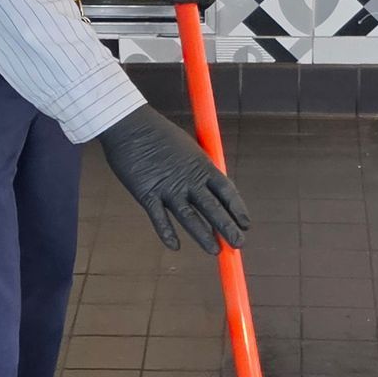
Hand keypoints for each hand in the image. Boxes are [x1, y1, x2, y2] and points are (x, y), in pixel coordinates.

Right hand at [98, 105, 249, 252]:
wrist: (131, 126)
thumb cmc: (159, 135)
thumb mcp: (188, 148)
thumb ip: (199, 168)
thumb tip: (211, 185)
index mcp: (202, 166)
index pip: (227, 191)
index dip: (237, 209)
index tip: (246, 225)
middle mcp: (189, 179)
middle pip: (213, 208)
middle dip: (227, 227)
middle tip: (238, 244)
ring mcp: (168, 188)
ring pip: (190, 217)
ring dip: (203, 235)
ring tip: (214, 250)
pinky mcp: (147, 193)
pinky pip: (159, 217)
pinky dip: (166, 233)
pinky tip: (174, 246)